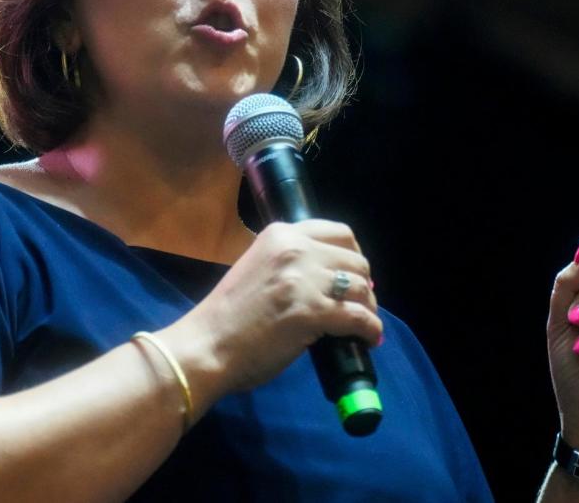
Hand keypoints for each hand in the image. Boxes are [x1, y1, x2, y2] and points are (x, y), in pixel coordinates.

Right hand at [183, 219, 382, 395]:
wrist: (207, 346)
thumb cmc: (228, 315)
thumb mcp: (257, 267)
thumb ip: (289, 263)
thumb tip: (330, 278)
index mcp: (281, 234)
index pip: (339, 232)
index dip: (353, 256)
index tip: (352, 275)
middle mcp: (295, 249)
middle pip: (356, 260)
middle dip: (363, 284)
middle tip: (359, 305)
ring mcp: (304, 279)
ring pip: (361, 288)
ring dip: (369, 308)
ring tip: (364, 325)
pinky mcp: (312, 311)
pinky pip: (360, 317)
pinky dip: (371, 330)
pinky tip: (369, 340)